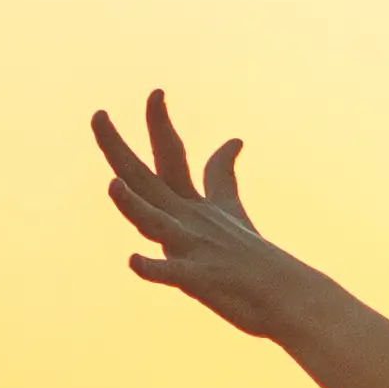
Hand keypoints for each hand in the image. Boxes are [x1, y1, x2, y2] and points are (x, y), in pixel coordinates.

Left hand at [92, 89, 327, 344]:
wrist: (291, 295)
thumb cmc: (255, 256)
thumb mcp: (231, 210)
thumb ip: (221, 177)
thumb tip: (232, 140)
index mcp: (191, 204)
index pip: (170, 155)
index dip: (159, 124)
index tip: (154, 92)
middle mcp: (188, 219)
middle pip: (144, 180)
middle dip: (117, 150)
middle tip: (96, 115)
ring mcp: (195, 248)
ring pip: (156, 223)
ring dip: (133, 206)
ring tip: (113, 185)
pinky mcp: (204, 280)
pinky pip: (174, 274)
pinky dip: (154, 268)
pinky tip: (133, 261)